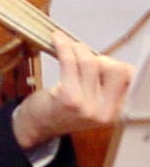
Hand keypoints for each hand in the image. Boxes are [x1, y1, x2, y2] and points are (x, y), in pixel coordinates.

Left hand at [13, 32, 132, 149]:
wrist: (37, 126)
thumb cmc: (61, 109)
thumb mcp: (90, 103)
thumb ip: (101, 84)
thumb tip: (99, 55)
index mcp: (115, 112)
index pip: (129, 78)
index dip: (115, 64)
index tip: (99, 60)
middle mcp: (105, 112)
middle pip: (113, 68)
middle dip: (96, 56)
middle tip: (80, 54)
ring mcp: (88, 106)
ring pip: (90, 62)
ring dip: (76, 48)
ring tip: (65, 45)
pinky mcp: (69, 98)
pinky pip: (69, 62)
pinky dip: (63, 46)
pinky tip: (56, 40)